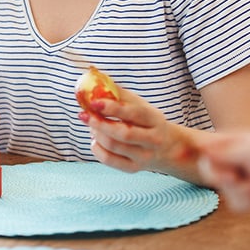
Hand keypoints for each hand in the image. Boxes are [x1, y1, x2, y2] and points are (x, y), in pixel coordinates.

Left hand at [79, 88, 195, 175]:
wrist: (166, 147)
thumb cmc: (145, 121)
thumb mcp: (139, 105)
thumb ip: (119, 94)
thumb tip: (96, 81)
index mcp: (155, 119)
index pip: (133, 113)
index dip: (112, 107)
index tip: (93, 102)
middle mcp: (153, 140)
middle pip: (123, 133)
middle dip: (99, 123)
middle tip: (84, 115)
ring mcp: (144, 157)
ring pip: (113, 146)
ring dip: (96, 134)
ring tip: (92, 126)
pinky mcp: (134, 168)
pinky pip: (109, 160)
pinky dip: (96, 148)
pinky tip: (95, 140)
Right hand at [195, 132, 249, 210]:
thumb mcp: (249, 148)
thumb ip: (222, 151)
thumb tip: (200, 149)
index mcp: (234, 144)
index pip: (205, 145)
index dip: (190, 150)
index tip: (176, 155)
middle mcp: (235, 161)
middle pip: (208, 168)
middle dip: (216, 172)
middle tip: (230, 174)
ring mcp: (241, 180)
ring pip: (220, 188)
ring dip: (235, 186)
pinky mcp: (249, 199)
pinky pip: (235, 203)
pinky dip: (246, 197)